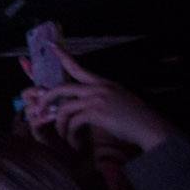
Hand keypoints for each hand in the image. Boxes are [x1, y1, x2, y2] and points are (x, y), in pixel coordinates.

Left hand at [22, 47, 173, 153]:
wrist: (150, 127)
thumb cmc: (136, 118)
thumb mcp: (120, 98)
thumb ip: (102, 96)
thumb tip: (84, 101)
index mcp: (103, 83)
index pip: (79, 68)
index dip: (63, 57)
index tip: (52, 47)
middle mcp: (98, 88)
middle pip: (62, 88)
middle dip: (46, 99)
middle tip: (38, 110)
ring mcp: (96, 99)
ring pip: (64, 109)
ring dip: (60, 125)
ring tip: (62, 136)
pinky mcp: (96, 113)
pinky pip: (73, 122)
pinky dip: (70, 134)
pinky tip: (73, 142)